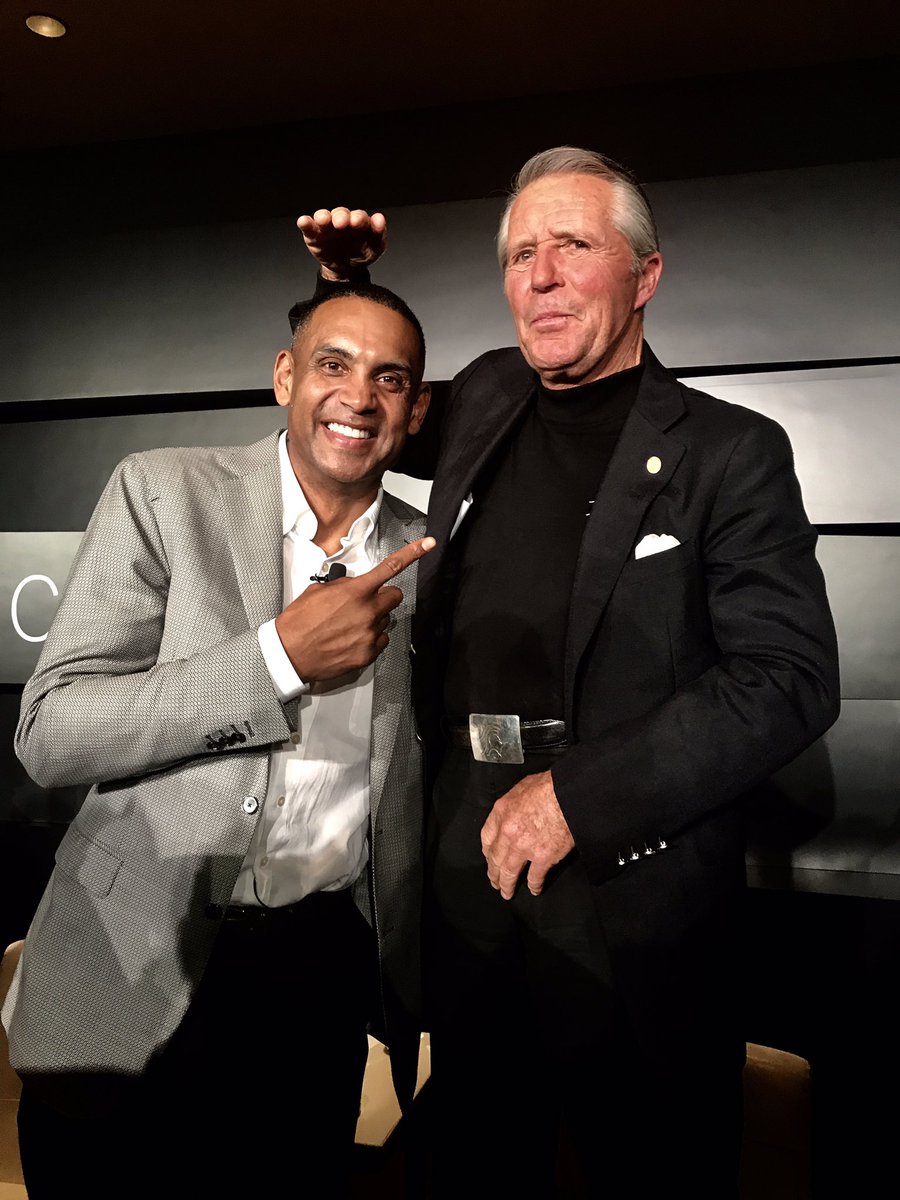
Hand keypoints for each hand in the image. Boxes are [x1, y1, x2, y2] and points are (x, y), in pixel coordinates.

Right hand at [275, 536, 433, 680]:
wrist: (289, 653)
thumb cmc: (299, 623)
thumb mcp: (318, 591)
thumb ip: (344, 586)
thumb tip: (355, 586)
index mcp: (356, 591)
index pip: (391, 567)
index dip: (413, 553)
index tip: (428, 545)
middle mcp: (368, 611)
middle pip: (395, 597)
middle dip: (383, 597)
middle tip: (366, 602)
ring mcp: (370, 634)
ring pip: (386, 620)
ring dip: (373, 619)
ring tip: (348, 626)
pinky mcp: (368, 653)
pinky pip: (380, 641)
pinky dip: (370, 639)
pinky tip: (351, 639)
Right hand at [297, 208, 386, 281]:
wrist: (346, 269)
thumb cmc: (362, 253)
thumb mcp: (375, 247)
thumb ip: (379, 234)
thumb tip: (379, 218)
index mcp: (358, 221)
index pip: (359, 216)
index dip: (359, 218)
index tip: (359, 222)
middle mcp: (342, 220)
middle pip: (341, 214)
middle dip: (341, 217)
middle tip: (341, 223)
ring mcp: (327, 226)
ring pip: (323, 216)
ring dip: (323, 216)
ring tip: (323, 220)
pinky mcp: (313, 234)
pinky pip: (308, 226)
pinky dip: (305, 223)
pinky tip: (303, 221)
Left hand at [480, 770, 574, 899]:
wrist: (569, 794)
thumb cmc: (550, 786)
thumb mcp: (522, 788)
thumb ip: (513, 803)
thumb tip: (516, 811)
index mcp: (502, 813)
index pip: (486, 838)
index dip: (488, 851)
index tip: (489, 858)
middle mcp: (508, 832)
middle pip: (495, 859)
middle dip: (494, 873)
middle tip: (495, 882)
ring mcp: (524, 846)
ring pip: (510, 872)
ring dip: (507, 884)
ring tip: (507, 892)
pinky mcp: (543, 857)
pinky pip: (535, 877)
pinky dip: (534, 885)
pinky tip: (534, 889)